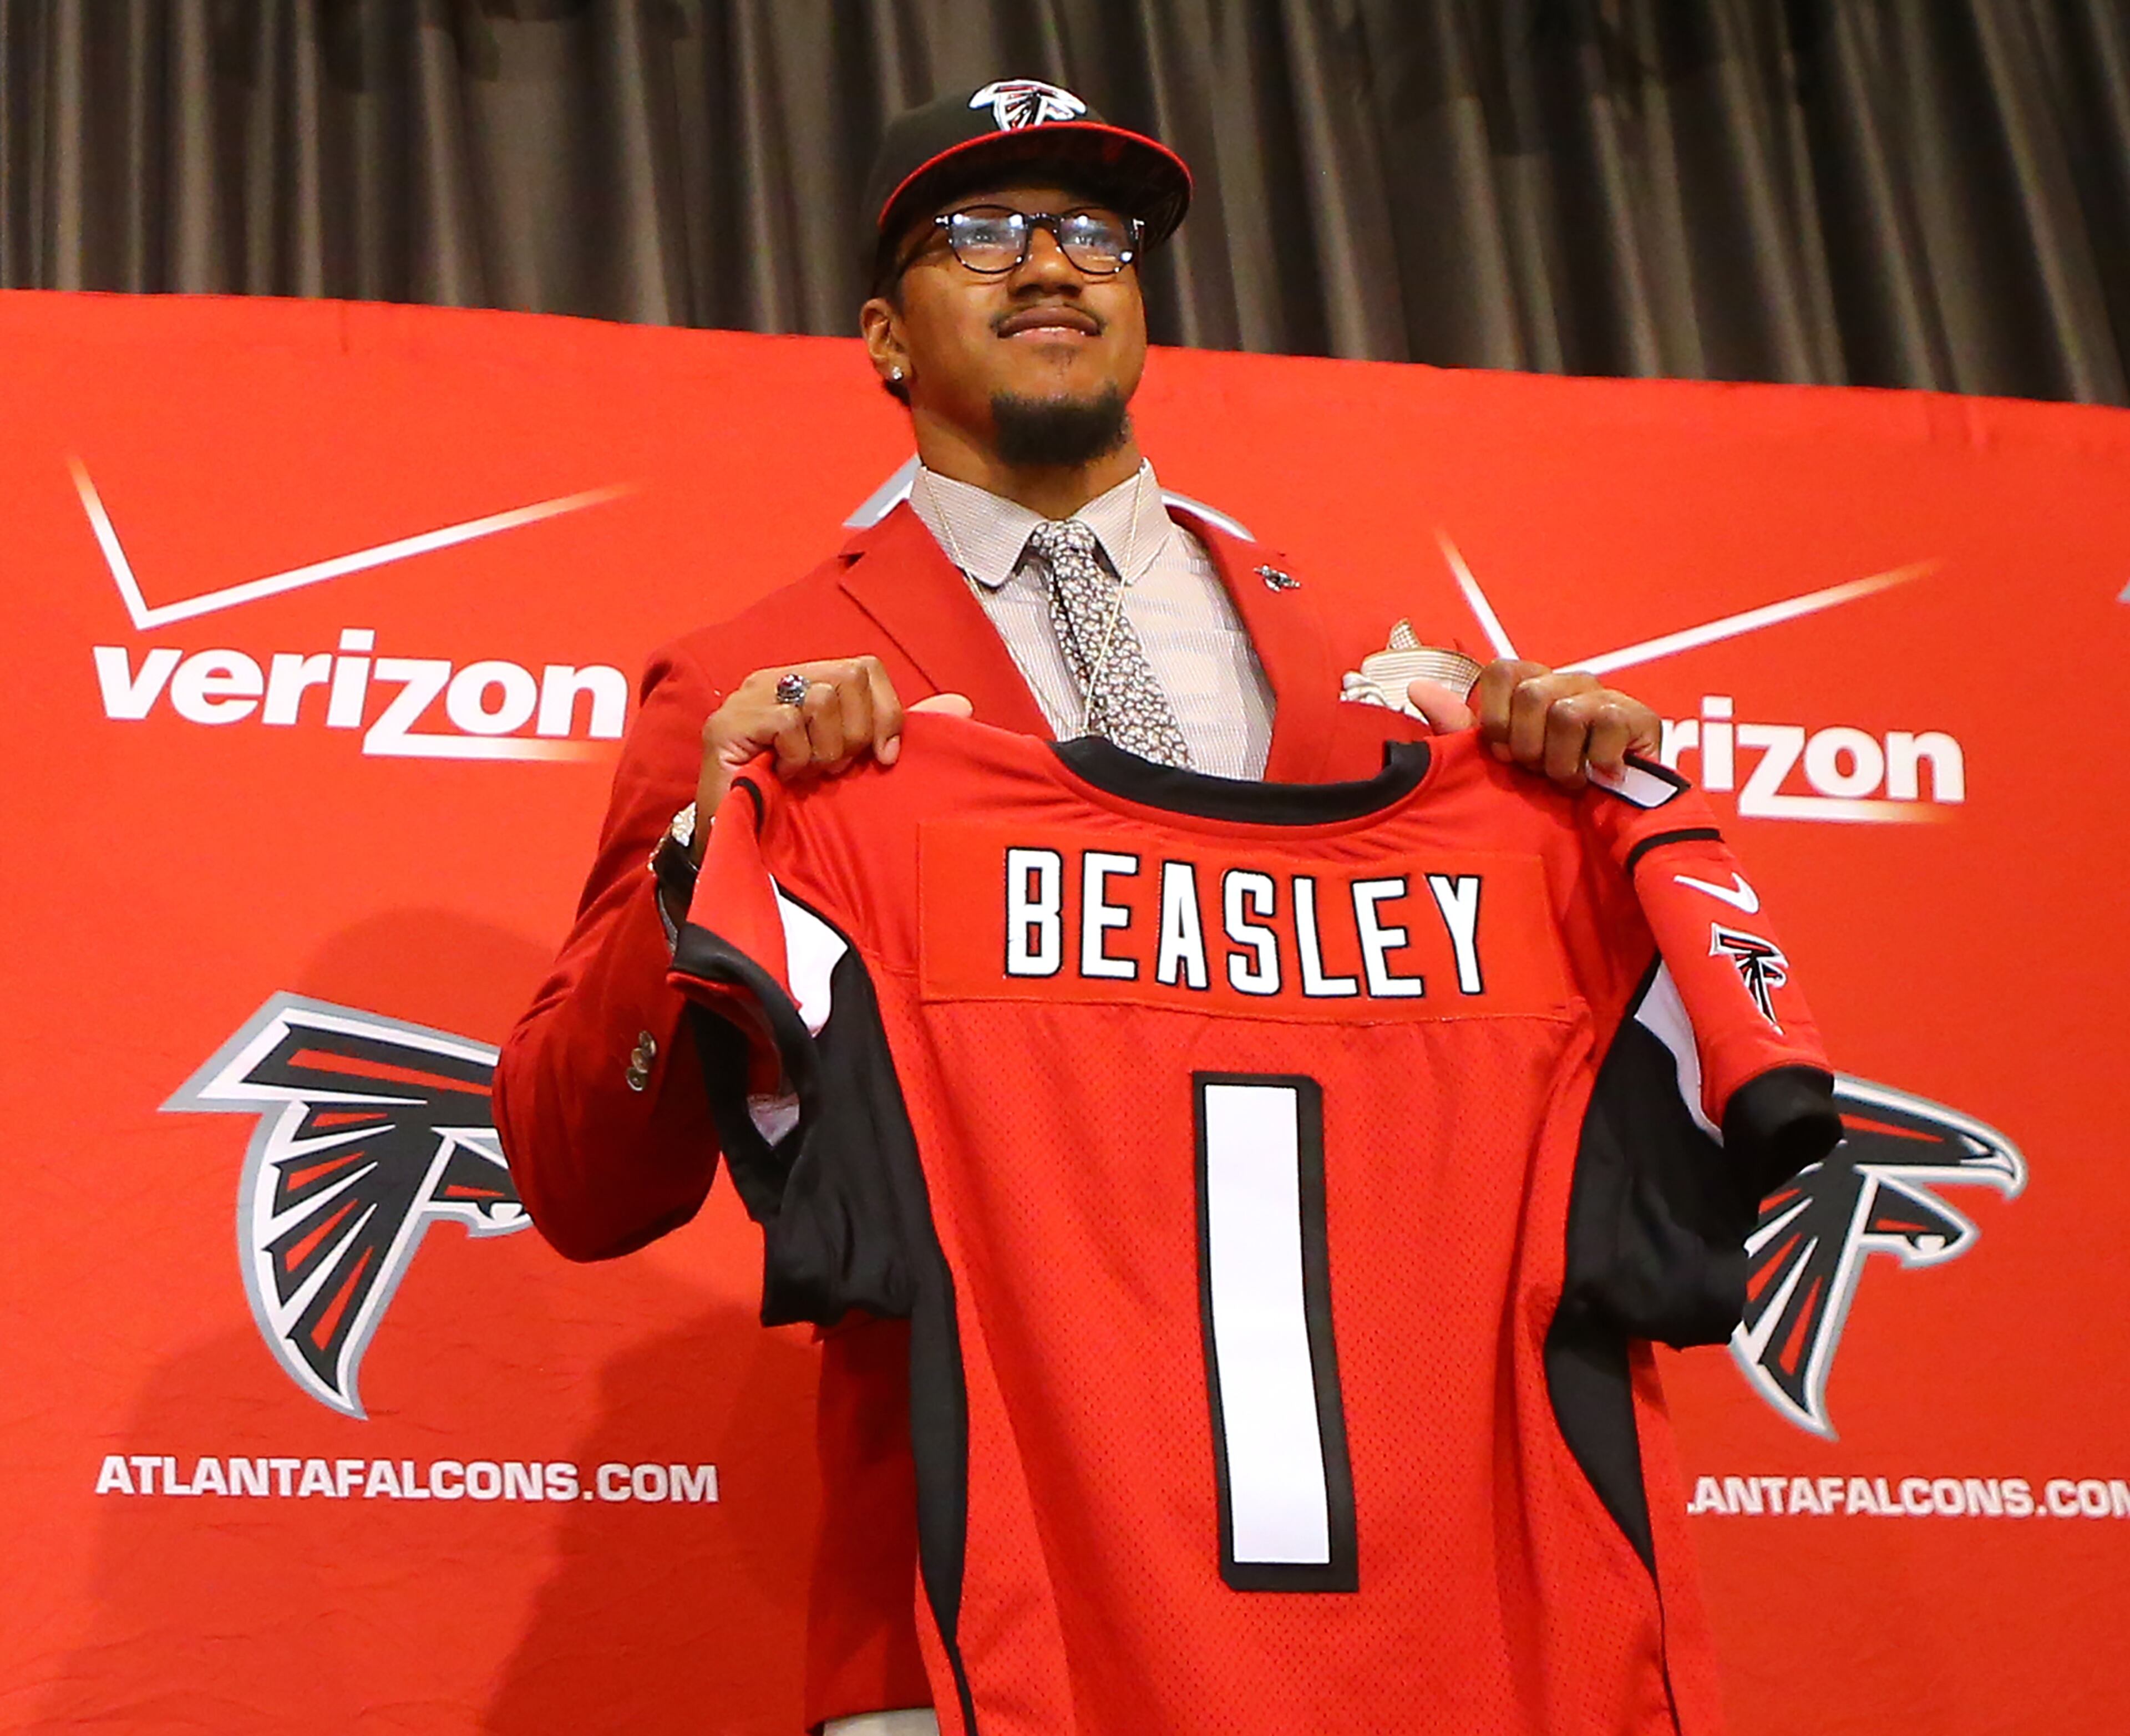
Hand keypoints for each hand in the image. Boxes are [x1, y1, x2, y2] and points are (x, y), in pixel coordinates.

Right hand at [695, 658, 971, 844]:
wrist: (742, 847)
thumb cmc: (800, 807)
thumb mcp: (856, 764)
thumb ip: (895, 732)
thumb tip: (960, 704)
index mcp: (807, 682)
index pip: (865, 668)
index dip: (885, 713)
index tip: (884, 758)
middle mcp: (776, 679)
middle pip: (848, 676)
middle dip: (855, 734)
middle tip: (834, 770)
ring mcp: (748, 696)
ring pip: (822, 698)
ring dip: (824, 751)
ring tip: (807, 775)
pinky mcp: (728, 721)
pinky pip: (790, 722)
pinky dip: (797, 757)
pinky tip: (782, 777)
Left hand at [1407, 661, 1659, 788]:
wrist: (1597, 838)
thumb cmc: (1543, 796)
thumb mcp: (1494, 764)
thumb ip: (1458, 727)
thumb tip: (1417, 688)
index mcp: (1531, 688)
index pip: (1501, 671)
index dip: (1496, 718)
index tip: (1504, 755)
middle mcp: (1568, 683)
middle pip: (1531, 693)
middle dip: (1529, 747)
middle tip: (1540, 773)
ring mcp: (1605, 697)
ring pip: (1564, 711)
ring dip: (1561, 762)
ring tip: (1570, 780)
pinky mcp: (1638, 718)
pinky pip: (1604, 723)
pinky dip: (1595, 762)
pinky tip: (1600, 777)